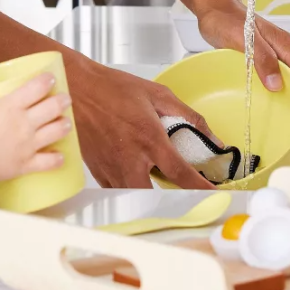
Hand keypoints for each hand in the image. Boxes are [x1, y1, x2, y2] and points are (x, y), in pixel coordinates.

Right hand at [0, 51, 70, 185]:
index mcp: (11, 106)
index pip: (37, 87)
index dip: (47, 81)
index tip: (51, 79)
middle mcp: (24, 124)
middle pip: (53, 108)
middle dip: (62, 102)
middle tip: (65, 100)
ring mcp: (27, 146)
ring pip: (56, 132)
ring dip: (64, 126)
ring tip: (66, 122)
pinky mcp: (25, 165)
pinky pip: (48, 163)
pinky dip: (57, 159)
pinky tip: (61, 156)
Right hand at [68, 60, 217, 189]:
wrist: (76, 89)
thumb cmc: (112, 88)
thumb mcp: (157, 94)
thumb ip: (189, 116)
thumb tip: (212, 137)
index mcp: (149, 139)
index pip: (181, 174)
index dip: (201, 189)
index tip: (214, 195)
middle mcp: (130, 159)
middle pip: (155, 198)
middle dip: (171, 201)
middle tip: (184, 195)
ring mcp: (111, 168)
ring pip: (134, 198)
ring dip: (149, 196)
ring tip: (159, 187)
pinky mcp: (97, 171)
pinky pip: (117, 190)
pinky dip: (129, 189)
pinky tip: (135, 178)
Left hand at [196, 2, 289, 133]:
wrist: (214, 9)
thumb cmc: (226, 20)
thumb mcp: (242, 39)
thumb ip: (262, 59)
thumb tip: (277, 86)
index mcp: (286, 45)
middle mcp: (286, 50)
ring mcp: (278, 54)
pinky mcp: (267, 58)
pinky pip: (286, 77)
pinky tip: (284, 103)